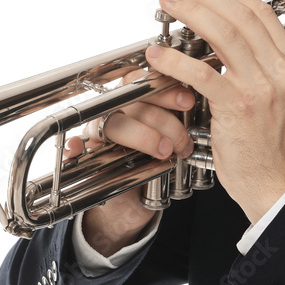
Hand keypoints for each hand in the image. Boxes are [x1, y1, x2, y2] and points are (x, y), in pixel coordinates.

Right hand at [63, 68, 195, 256]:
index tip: (188, 100)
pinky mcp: (86, 155)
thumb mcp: (174, 140)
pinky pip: (74, 146)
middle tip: (181, 140)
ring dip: (141, 135)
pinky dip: (75, 147)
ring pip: (114, 123)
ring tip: (165, 152)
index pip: (146, 81)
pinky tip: (79, 149)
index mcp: (137, 101)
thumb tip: (210, 97)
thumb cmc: (155, 164)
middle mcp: (116, 112)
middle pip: (131, 100)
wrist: (133, 203)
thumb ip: (184, 120)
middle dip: (161, 118)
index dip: (166, 89)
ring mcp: (100, 133)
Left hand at [144, 0, 284, 224]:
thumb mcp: (275, 95)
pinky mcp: (236, 106)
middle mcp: (279, 69)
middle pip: (238, 15)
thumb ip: (258, 65)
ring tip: (167, 8)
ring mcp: (260, 87)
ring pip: (221, 34)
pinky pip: (201, 72)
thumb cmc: (268, 144)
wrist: (275, 182)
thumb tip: (228, 38)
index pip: (259, 12)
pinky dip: (175, 59)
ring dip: (189, 14)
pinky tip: (158, 54)